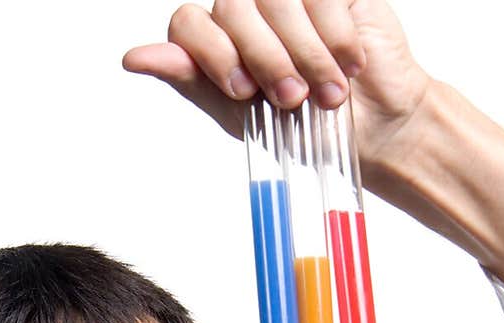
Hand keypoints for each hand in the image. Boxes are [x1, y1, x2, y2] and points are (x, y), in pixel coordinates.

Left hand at [122, 0, 431, 179]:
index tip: (241, 91)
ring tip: (327, 93)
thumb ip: (191, 79)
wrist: (370, 129)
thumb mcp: (237, 113)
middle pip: (233, 6)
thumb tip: (133, 58)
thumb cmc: (301, 126)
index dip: (212, 54)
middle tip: (291, 99)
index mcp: (217, 39)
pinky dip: (335, 37)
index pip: (189, 22)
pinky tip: (349, 64)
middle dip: (264, 59)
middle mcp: (248, 9)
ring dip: (305, 53)